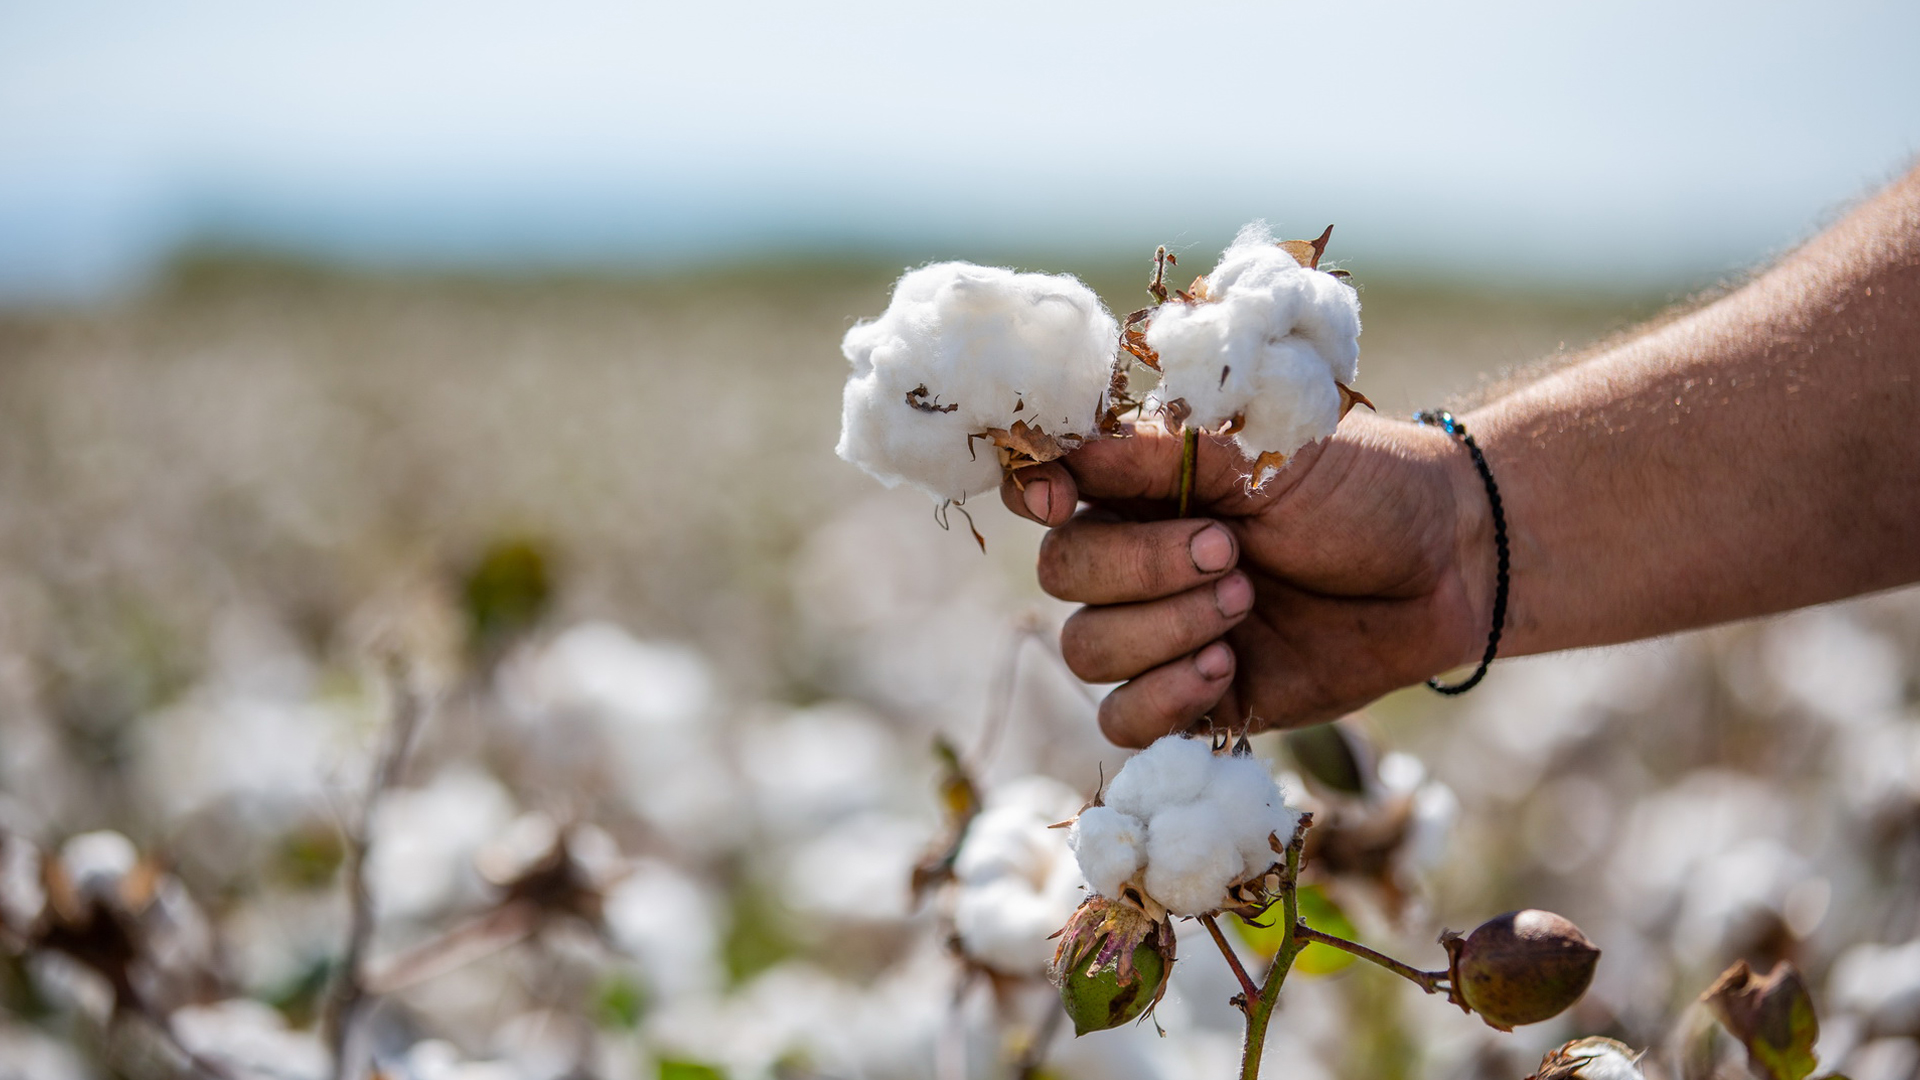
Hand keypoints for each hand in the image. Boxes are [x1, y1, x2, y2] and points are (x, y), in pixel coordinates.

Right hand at [1001, 413, 1494, 746]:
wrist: (1447, 563)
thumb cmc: (1361, 486)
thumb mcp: (1267, 448)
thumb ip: (1162, 454)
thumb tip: (1065, 450)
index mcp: (1141, 482)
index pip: (1041, 485)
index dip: (1034, 492)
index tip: (1059, 497)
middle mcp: (1135, 555)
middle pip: (1061, 573)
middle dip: (1139, 567)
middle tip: (1232, 552)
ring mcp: (1160, 631)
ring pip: (1087, 650)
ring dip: (1161, 629)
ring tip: (1246, 603)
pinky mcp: (1195, 699)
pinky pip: (1124, 720)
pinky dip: (1164, 695)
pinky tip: (1229, 667)